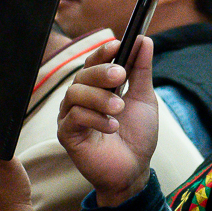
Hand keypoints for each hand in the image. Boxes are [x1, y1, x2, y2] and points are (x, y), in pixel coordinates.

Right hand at [57, 37, 160, 207]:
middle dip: (102, 72)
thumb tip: (143, 40)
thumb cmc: (137, 135)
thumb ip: (141, 70)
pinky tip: (112, 127)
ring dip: (100, 98)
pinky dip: (95, 118)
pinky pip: (74, 116)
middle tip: (120, 76)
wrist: (134, 169)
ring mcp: (71, 115)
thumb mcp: (144, 98)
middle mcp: (81, 97)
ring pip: (75, 93)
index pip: (94, 61)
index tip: (117, 45)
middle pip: (82, 74)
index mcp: (98, 86)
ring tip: (119, 109)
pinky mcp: (67, 134)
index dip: (103, 52)